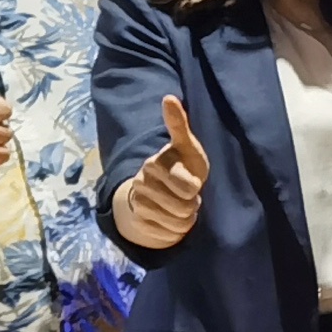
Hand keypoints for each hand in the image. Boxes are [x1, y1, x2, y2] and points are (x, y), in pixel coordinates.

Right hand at [111, 92, 209, 250]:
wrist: (162, 191)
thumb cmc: (183, 165)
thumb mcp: (187, 146)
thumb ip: (178, 124)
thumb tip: (169, 97)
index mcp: (155, 163)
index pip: (188, 187)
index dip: (195, 188)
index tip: (193, 180)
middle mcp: (141, 182)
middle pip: (184, 207)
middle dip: (192, 204)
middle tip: (187, 195)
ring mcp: (137, 201)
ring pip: (176, 222)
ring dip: (185, 218)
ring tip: (180, 206)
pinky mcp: (136, 220)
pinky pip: (166, 234)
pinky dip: (175, 230)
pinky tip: (170, 218)